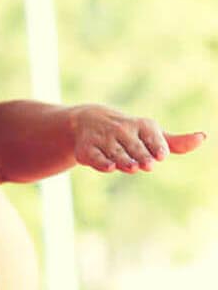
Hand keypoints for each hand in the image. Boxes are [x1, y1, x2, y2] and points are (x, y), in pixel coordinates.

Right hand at [70, 105, 203, 172]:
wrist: (88, 122)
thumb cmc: (129, 133)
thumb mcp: (152, 134)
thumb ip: (177, 143)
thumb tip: (203, 137)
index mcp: (143, 125)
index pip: (153, 139)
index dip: (157, 148)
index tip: (160, 156)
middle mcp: (123, 130)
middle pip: (136, 149)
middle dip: (142, 157)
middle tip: (147, 165)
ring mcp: (104, 139)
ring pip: (118, 154)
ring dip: (125, 161)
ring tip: (132, 167)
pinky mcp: (87, 150)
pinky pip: (96, 158)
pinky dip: (103, 163)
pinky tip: (109, 167)